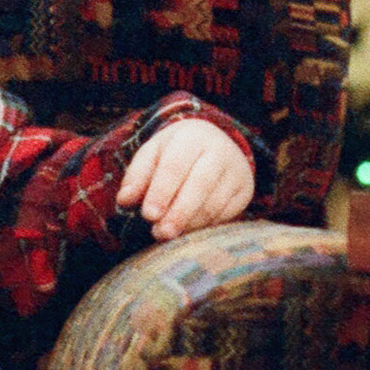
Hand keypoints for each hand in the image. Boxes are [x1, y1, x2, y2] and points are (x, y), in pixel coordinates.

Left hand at [116, 118, 253, 241]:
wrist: (214, 143)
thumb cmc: (175, 152)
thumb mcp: (153, 154)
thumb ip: (137, 176)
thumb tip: (125, 200)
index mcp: (192, 136)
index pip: (176, 165)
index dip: (162, 192)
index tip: (149, 215)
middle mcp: (219, 150)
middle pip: (200, 184)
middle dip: (178, 213)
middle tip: (160, 233)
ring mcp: (236, 170)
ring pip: (213, 204)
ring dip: (189, 223)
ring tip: (168, 233)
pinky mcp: (244, 190)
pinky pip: (225, 214)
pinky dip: (204, 226)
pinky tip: (188, 228)